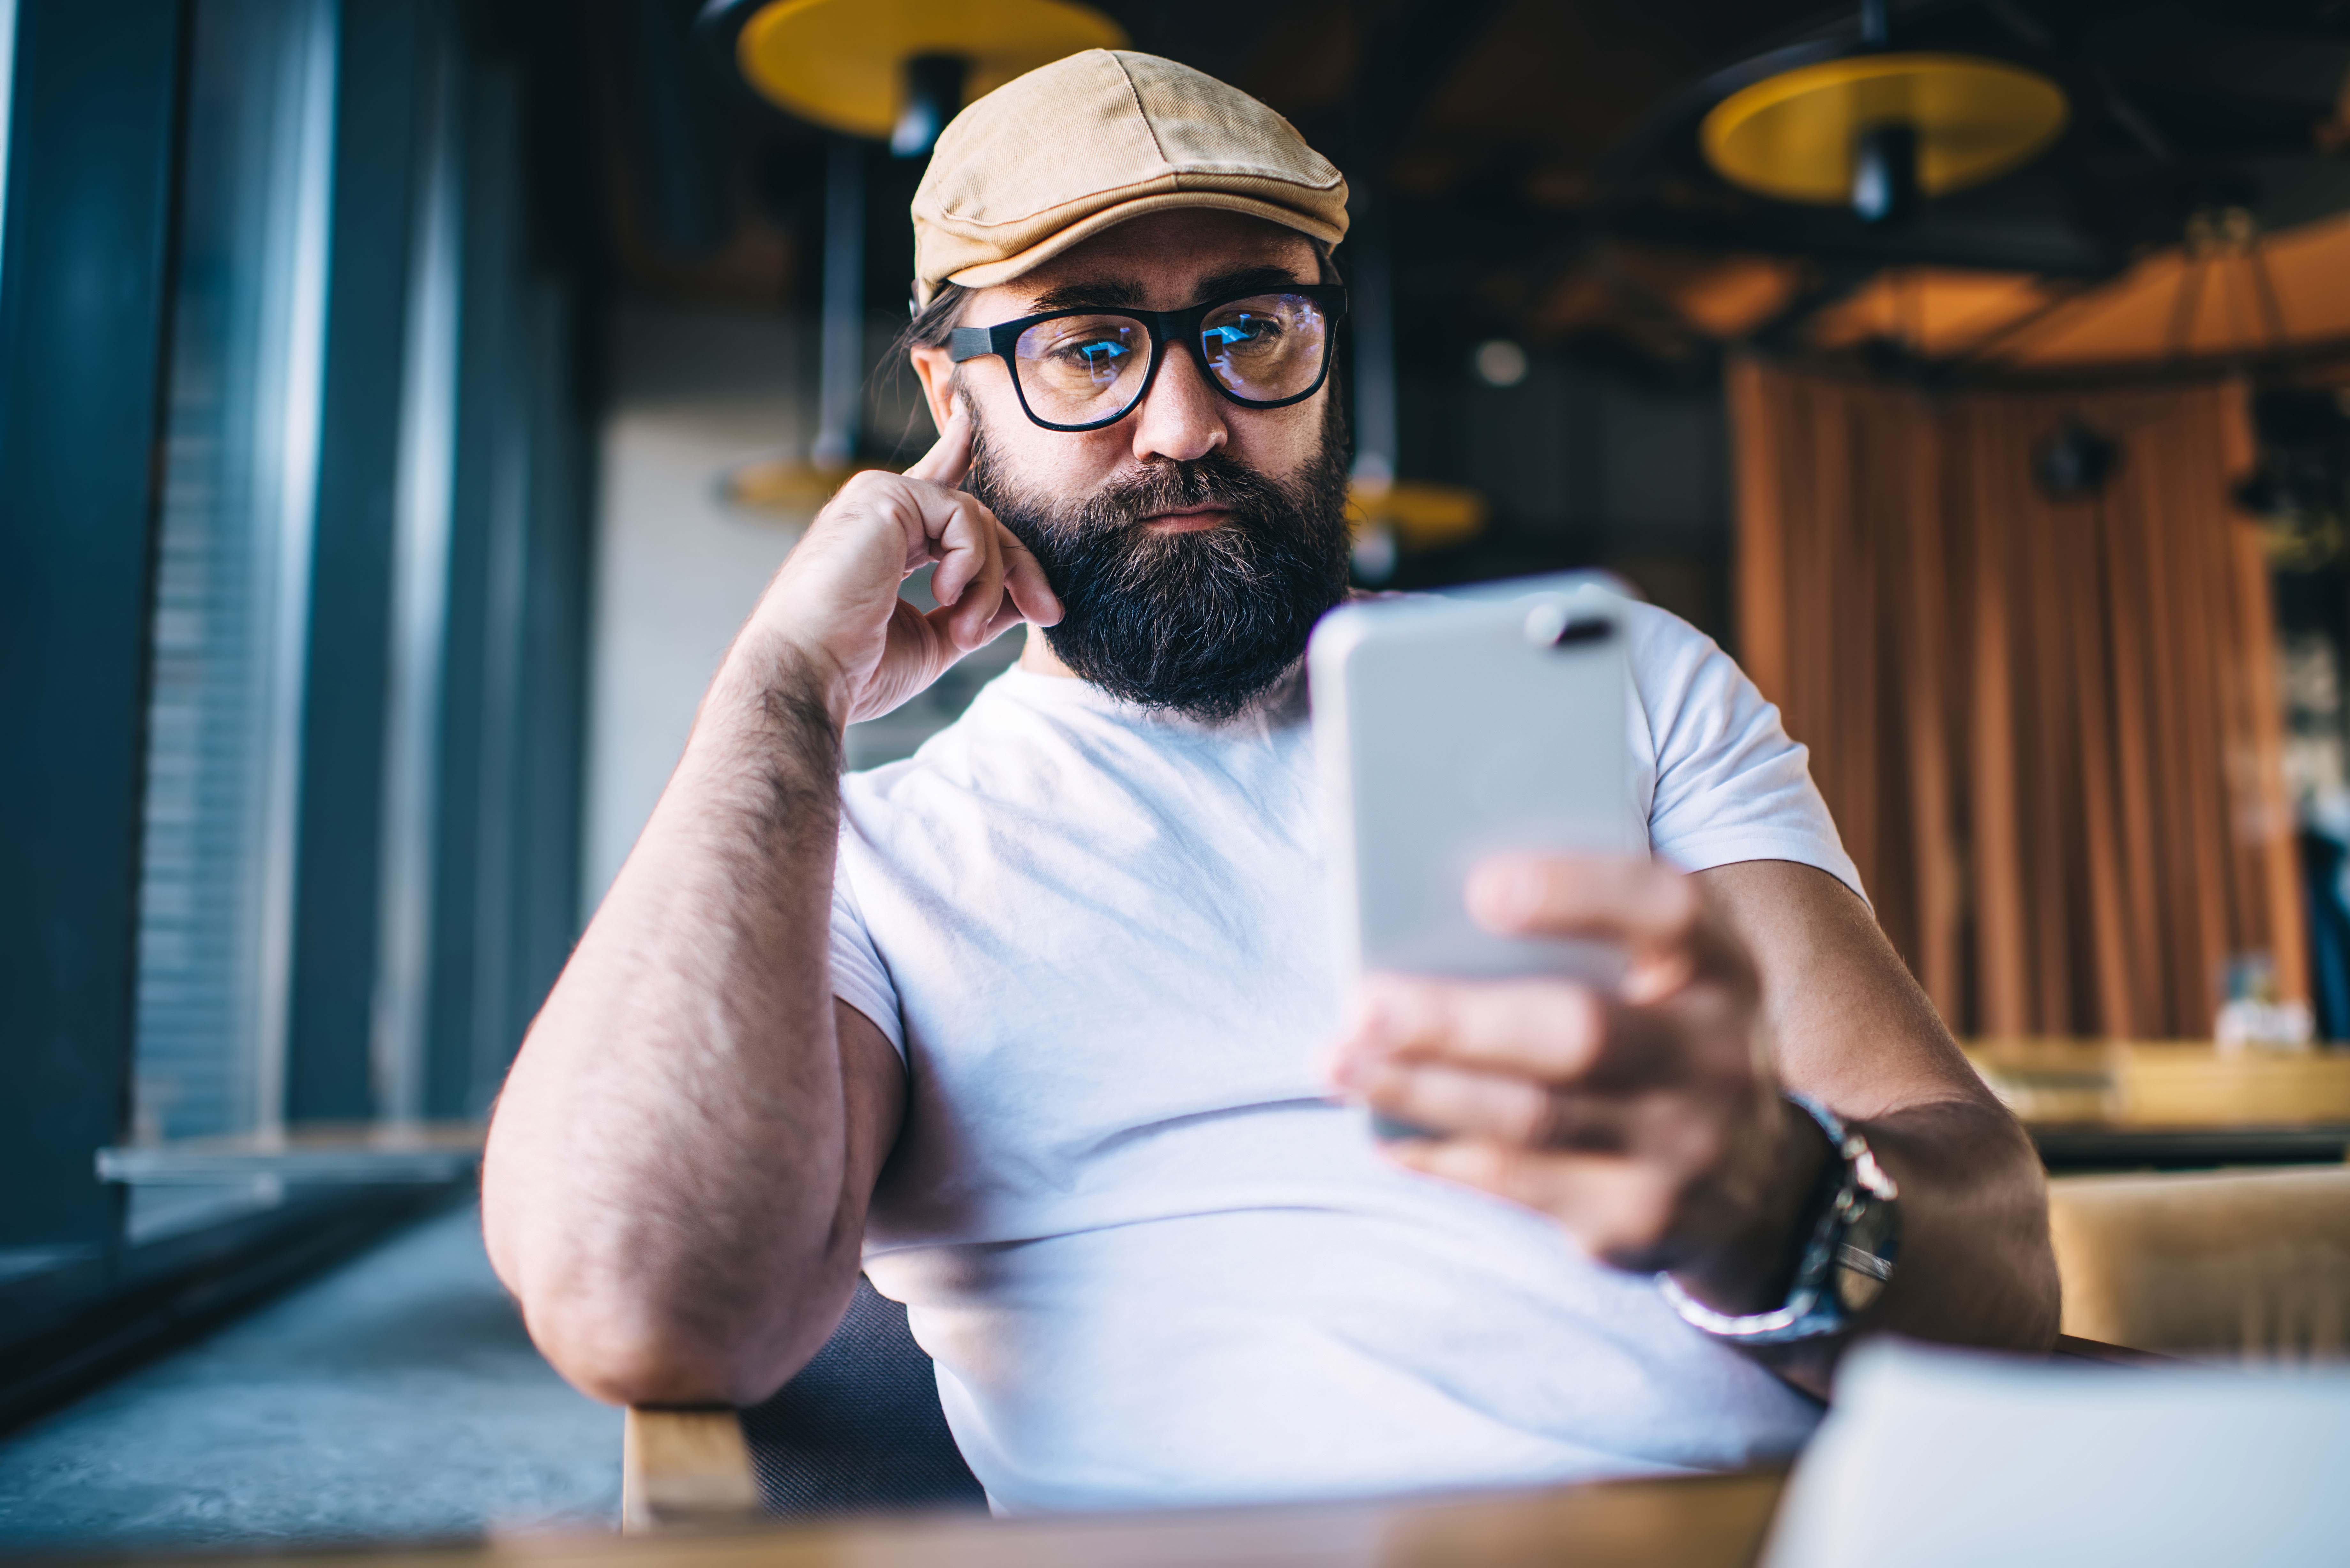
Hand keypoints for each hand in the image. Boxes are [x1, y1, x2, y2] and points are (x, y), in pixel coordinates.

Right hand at [737, 404, 1060, 725]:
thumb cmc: (853, 668)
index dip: (959, 454)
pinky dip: (971, 563)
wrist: (806, 674)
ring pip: (976, 519)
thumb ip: (976, 610)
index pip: (936, 490)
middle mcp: (881, 511)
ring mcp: (879, 498)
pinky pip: (963, 517)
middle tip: (1049, 611)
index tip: (975, 426)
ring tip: (964, 629)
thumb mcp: (934, 639)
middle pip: (976, 516)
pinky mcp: (885, 496)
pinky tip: (943, 596)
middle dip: (1019, 567)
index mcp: (885, 539)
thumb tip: (1024, 600)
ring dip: (990, 582)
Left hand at [1327, 855, 1828, 1309]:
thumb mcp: (1657, 974)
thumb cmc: (1659, 1036)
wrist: (1752, 1181)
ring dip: (1419, 1089)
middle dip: (1458, 1020)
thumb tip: (1428, 909)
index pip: (1663, 909)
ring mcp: (1680, 1147)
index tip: (1479, 886)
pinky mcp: (1633, 1218)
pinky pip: (1515, 1183)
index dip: (1576, 892)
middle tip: (1361, 1001)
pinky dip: (1438, 1151)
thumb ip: (1578, 937)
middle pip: (1579, 1033)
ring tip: (1337, 1060)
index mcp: (1719, 966)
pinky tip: (1381, 1128)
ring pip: (1531, 1118)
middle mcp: (1714, 1056)